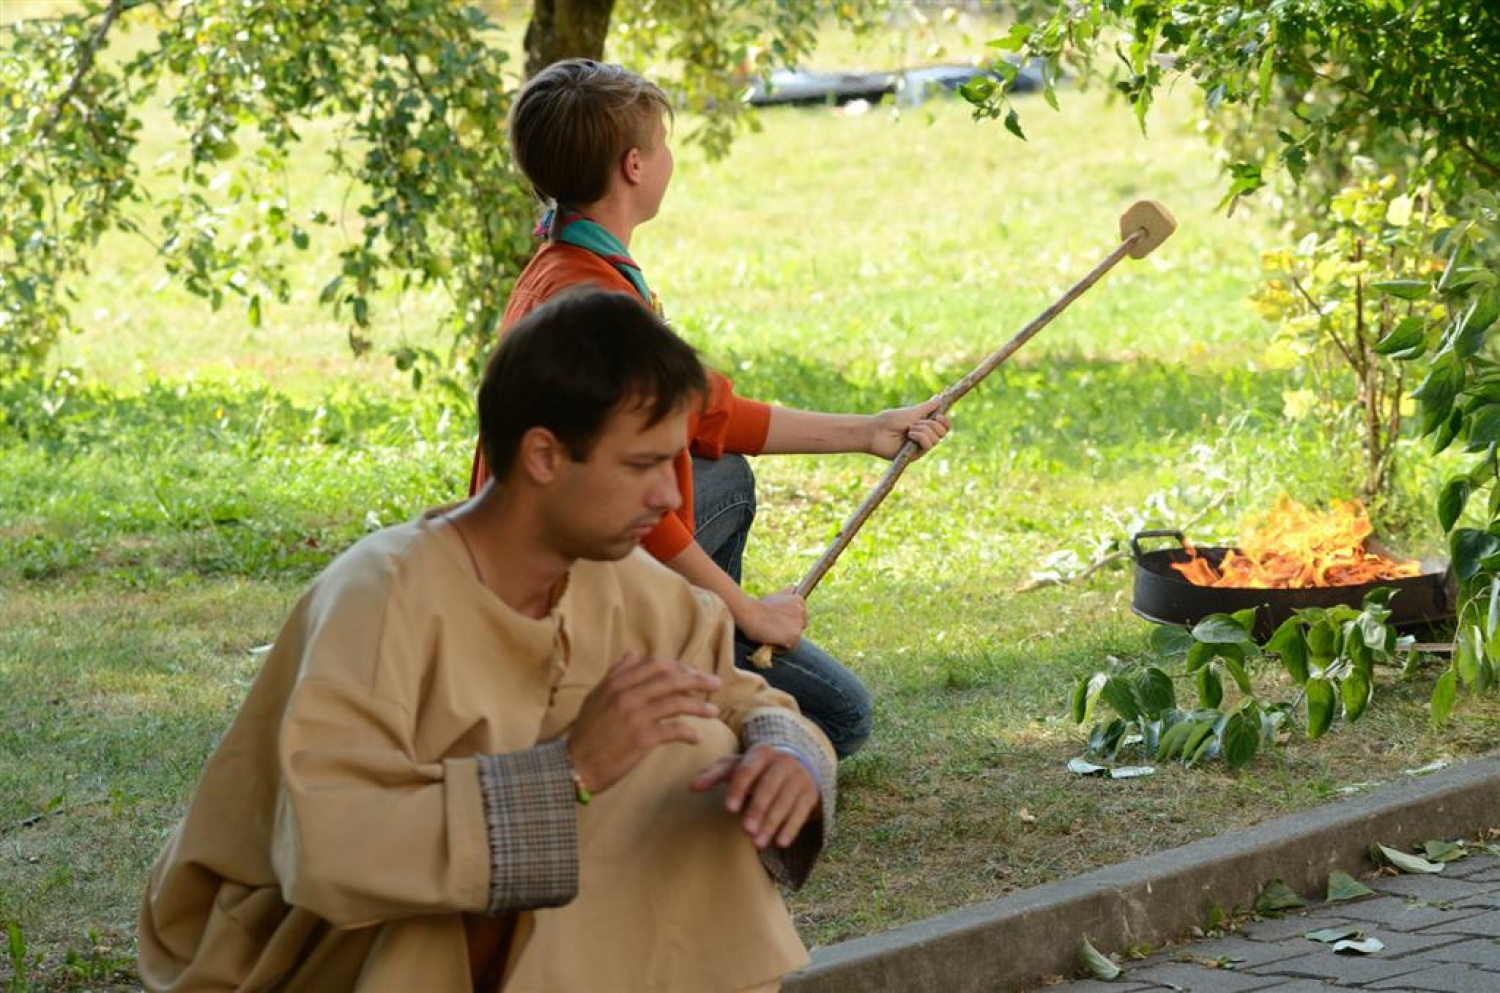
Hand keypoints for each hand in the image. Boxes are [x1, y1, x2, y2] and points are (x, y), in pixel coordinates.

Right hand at [567, 652, 721, 794]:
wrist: (573, 766)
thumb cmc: (586, 734)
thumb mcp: (596, 698)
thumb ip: (616, 674)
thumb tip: (632, 652)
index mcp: (616, 683)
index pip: (656, 665)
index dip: (679, 667)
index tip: (693, 673)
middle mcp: (627, 695)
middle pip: (671, 679)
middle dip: (697, 680)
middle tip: (715, 684)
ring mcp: (635, 716)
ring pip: (677, 703)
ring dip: (699, 706)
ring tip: (713, 712)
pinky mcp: (642, 739)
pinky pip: (674, 730)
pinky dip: (689, 732)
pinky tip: (697, 738)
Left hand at [690, 744, 820, 848]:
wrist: (796, 762)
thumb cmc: (756, 769)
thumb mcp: (736, 766)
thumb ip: (713, 775)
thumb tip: (691, 787)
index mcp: (761, 753)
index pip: (748, 770)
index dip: (738, 789)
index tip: (729, 809)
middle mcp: (782, 762)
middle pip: (769, 786)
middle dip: (758, 809)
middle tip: (746, 830)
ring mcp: (799, 777)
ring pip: (786, 801)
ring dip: (772, 823)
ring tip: (758, 843)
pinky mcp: (810, 794)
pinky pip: (801, 812)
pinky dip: (791, 828)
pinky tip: (780, 843)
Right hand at [737, 590, 805, 649]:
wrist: (749, 613)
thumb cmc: (759, 606)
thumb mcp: (776, 596)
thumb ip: (787, 594)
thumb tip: (794, 587)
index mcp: (799, 600)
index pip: (800, 618)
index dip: (787, 622)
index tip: (775, 620)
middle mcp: (802, 610)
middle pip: (799, 628)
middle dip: (788, 630)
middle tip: (772, 627)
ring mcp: (799, 623)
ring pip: (794, 639)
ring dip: (783, 639)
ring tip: (770, 633)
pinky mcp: (795, 635)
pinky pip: (790, 647)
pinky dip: (780, 647)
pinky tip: (770, 639)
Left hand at [869, 397, 951, 459]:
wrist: (876, 431)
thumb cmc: (890, 420)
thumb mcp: (911, 412)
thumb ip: (926, 408)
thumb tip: (939, 399)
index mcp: (924, 426)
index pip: (943, 427)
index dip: (945, 421)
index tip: (938, 415)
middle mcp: (924, 437)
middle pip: (942, 433)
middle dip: (932, 425)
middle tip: (917, 422)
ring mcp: (919, 447)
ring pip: (935, 440)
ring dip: (923, 430)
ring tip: (909, 429)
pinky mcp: (915, 455)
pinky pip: (927, 445)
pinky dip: (920, 437)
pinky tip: (909, 435)